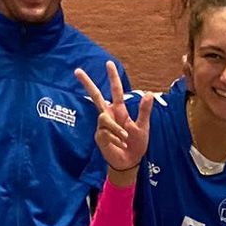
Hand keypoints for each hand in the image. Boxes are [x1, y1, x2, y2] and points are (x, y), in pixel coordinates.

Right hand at [76, 63, 150, 182]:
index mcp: (120, 110)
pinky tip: (121, 145)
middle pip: (96, 96)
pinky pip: (105, 132)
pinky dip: (116, 138)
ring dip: (116, 128)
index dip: (113, 77)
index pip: (115, 90)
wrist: (131, 162)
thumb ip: (144, 111)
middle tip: (77, 70)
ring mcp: (102, 126)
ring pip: (104, 118)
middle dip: (87, 83)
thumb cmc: (137, 144)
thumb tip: (149, 93)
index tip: (108, 63)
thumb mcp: (143, 126)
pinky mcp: (99, 136)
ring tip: (126, 139)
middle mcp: (109, 115)